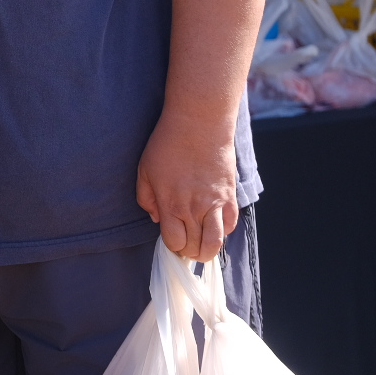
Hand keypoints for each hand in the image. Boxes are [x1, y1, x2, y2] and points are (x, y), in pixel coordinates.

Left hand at [135, 111, 238, 262]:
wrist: (198, 123)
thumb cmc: (167, 144)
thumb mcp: (144, 170)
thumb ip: (146, 199)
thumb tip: (157, 219)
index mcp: (170, 204)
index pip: (175, 243)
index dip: (173, 246)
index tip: (172, 240)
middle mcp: (193, 208)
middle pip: (195, 248)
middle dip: (189, 252)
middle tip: (186, 244)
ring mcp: (215, 203)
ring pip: (216, 243)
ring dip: (208, 250)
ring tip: (201, 244)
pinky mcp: (230, 195)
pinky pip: (231, 225)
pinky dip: (223, 231)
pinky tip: (214, 224)